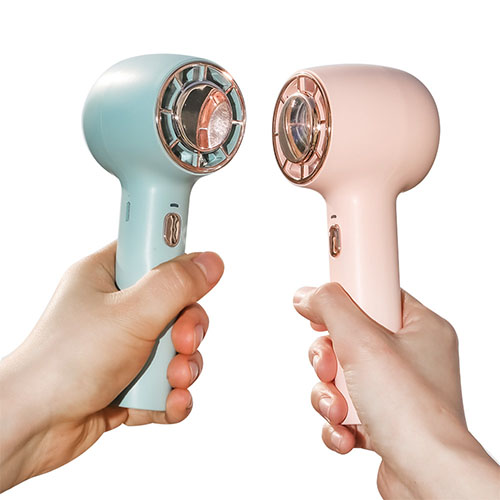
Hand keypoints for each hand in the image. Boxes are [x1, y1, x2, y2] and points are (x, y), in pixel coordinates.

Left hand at [0, 242, 223, 491]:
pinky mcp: (130, 378)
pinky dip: (172, 394)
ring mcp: (125, 345)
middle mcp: (117, 308)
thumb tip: (211, 262)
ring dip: (182, 367)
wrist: (32, 429)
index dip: (178, 258)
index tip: (196, 269)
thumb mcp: (130, 314)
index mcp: (108, 276)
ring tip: (169, 381)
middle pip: (178, 304)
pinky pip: (168, 380)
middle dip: (187, 329)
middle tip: (180, 341)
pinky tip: (167, 402)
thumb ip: (176, 285)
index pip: (153, 250)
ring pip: (177, 346)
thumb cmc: (62, 365)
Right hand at [294, 283, 498, 498]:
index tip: (322, 309)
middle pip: (347, 338)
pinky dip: (337, 422)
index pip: (374, 295)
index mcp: (419, 328)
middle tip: (329, 368)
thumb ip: (330, 306)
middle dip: (327, 359)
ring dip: (328, 396)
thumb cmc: (411, 411)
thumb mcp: (362, 340)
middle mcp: (410, 357)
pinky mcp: (382, 421)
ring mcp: (396, 391)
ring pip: (339, 376)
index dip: (344, 300)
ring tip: (340, 412)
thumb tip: (305, 295)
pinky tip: (346, 434)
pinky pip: (344, 409)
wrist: (429, 480)